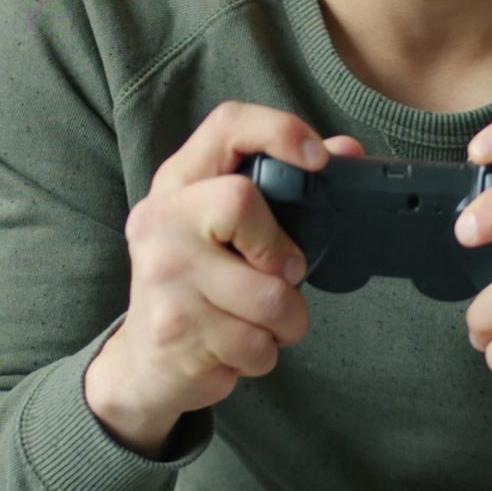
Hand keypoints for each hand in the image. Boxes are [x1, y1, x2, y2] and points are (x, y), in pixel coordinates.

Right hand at [83, 101, 364, 454]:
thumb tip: (347, 150)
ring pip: (267, 296)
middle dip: (282, 254)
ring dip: (284, 322)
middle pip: (241, 203)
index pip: (227, 126)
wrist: (144, 364)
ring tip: (259, 323)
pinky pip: (257, 344)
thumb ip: (285, 189)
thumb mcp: (227, 230)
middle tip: (282, 276)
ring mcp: (162, 275)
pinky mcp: (174, 329)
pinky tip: (235, 347)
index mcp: (178, 183)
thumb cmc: (200, 285)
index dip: (279, 130)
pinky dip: (263, 354)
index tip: (318, 159)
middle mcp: (160, 220)